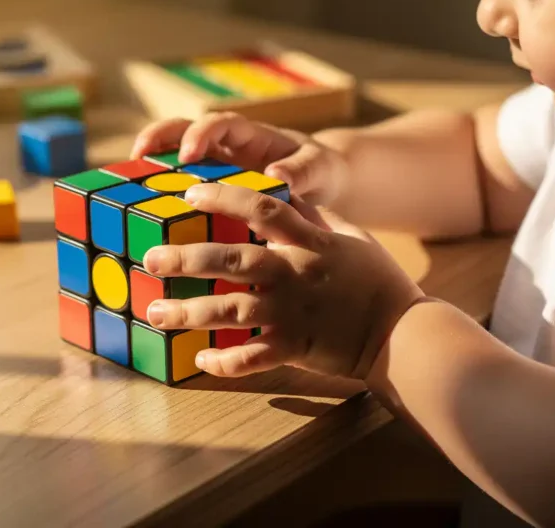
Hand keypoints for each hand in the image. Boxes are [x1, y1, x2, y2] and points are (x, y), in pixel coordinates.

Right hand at [130, 112, 349, 204]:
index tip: (189, 154)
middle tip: (138, 156)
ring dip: (150, 166)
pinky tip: (146, 218)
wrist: (321, 186)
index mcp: (252, 135)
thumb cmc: (321, 172)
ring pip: (173, 156)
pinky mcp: (209, 189)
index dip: (202, 133)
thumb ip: (302, 170)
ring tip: (126, 184)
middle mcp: (226, 146)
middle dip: (159, 137)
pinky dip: (160, 195)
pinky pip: (179, 186)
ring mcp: (214, 166)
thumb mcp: (320, 169)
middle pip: (183, 129)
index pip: (222, 123)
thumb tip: (277, 174)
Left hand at [142, 184, 424, 379]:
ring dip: (189, 313)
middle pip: (232, 262)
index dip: (223, 198)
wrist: (403, 333)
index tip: (188, 193)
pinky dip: (225, 362)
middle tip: (152, 259)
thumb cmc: (378, 280)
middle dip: (187, 259)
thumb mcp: (351, 237)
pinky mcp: (294, 347)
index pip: (261, 210)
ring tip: (154, 313)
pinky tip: (199, 360)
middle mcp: (294, 275)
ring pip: (231, 311)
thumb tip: (285, 192)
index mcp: (309, 242)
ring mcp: (291, 313)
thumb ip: (315, 216)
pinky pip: (252, 357)